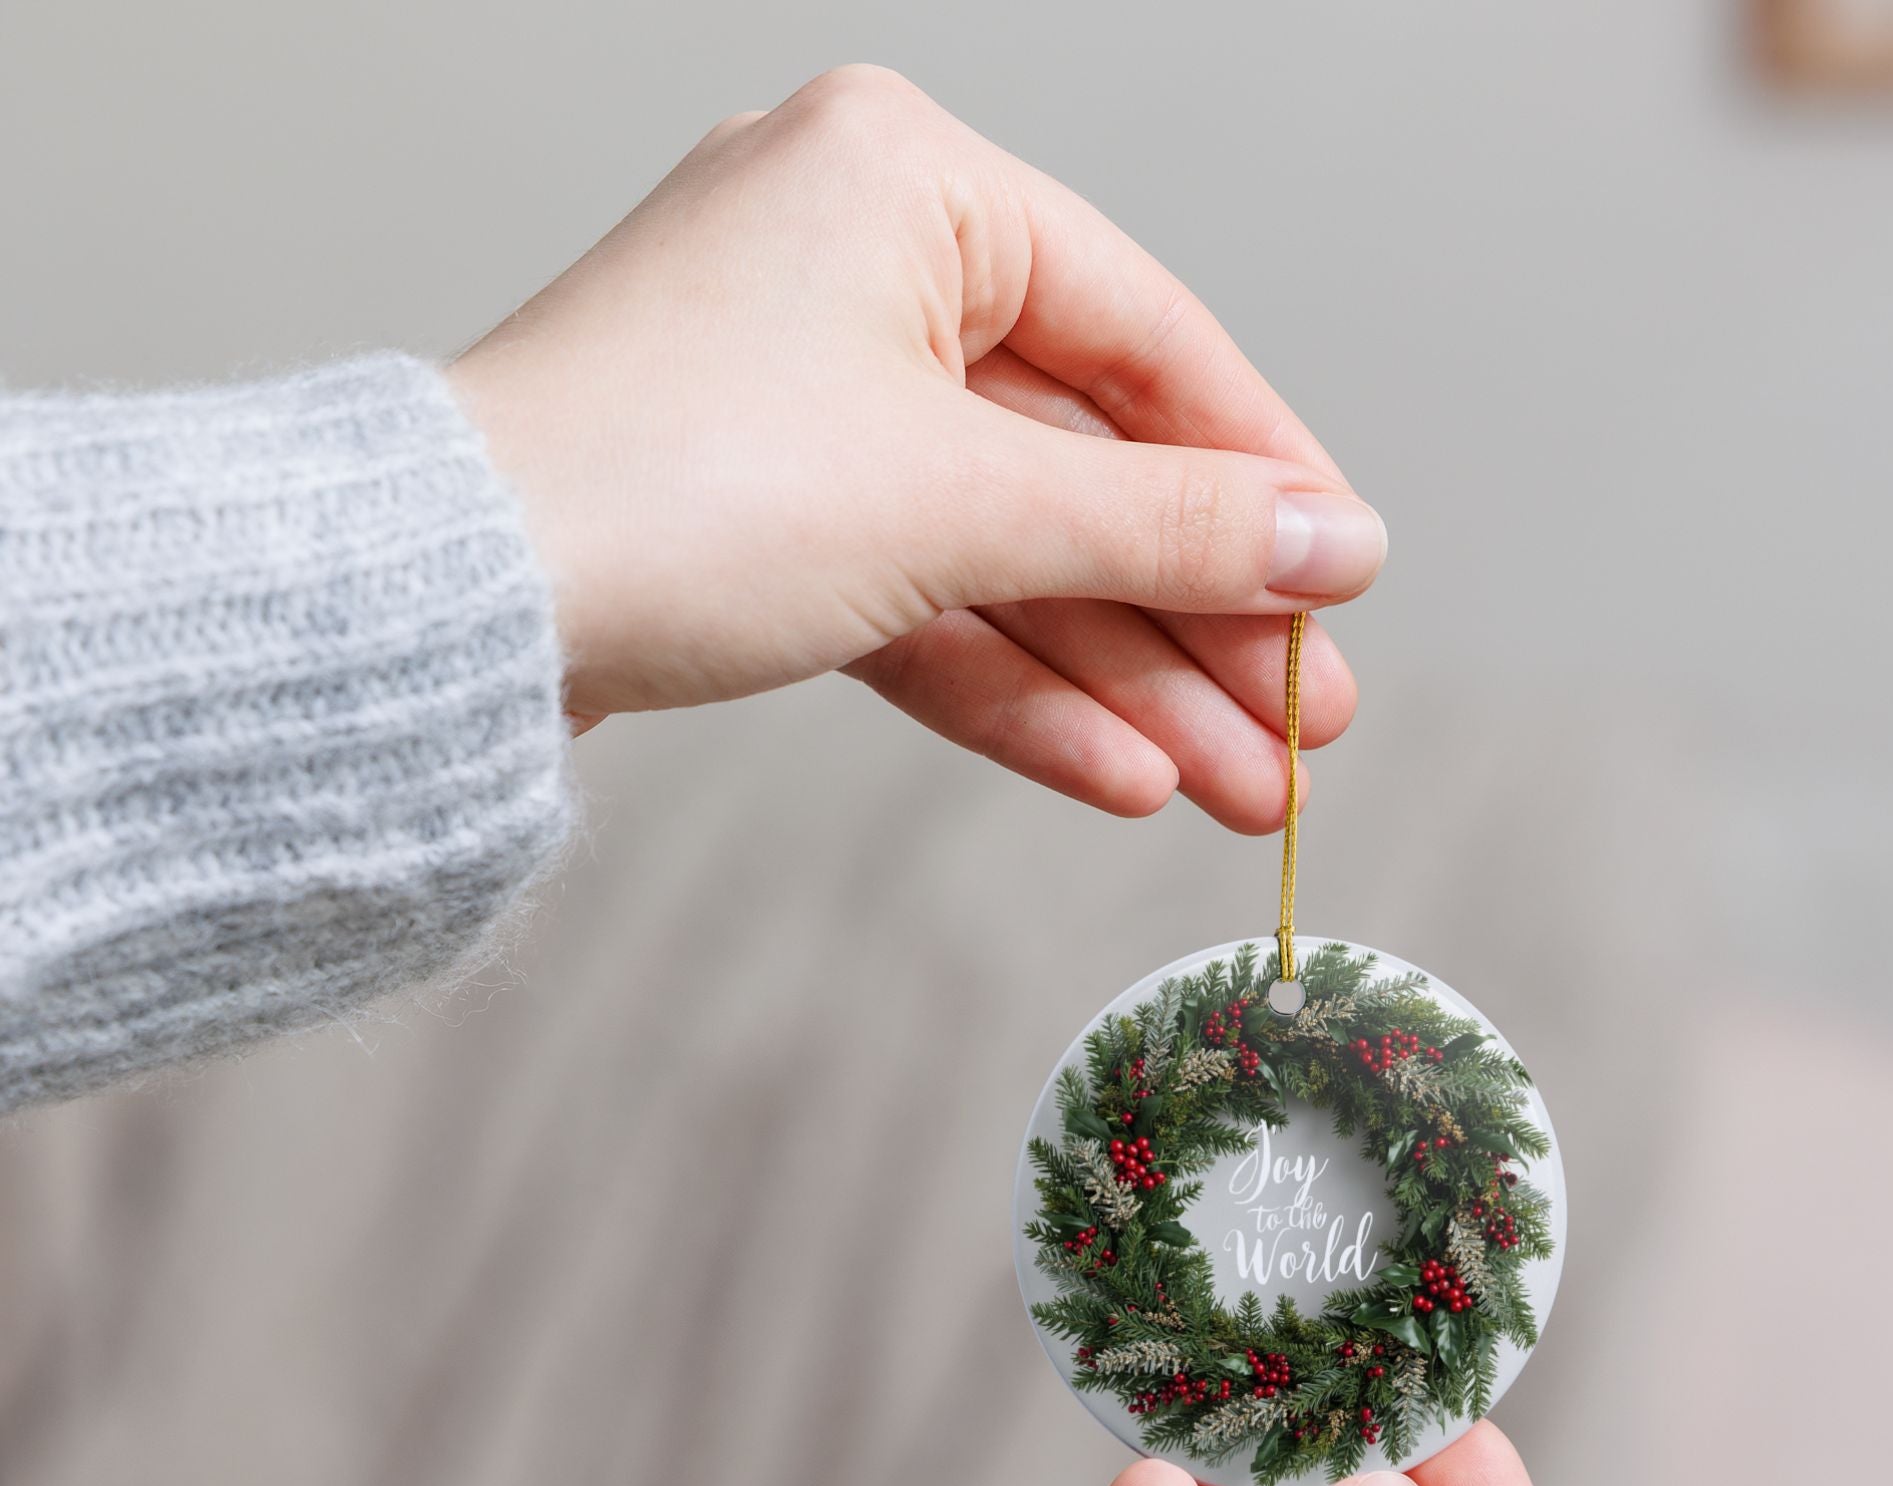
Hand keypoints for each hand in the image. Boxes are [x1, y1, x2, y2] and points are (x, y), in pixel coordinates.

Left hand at [449, 65, 1383, 829]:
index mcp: (904, 185)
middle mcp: (854, 275)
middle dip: (1196, 621)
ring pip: (1007, 558)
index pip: (1144, 338)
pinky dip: (1014, 690)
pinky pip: (922, 603)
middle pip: (1080, 469)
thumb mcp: (962, 502)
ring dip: (1124, 682)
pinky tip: (1121, 775)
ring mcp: (802, 406)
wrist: (445, 616)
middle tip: (1303, 731)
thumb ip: (1164, 526)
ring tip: (1240, 790)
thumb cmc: (673, 486)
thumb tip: (1335, 544)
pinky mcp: (761, 522)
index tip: (1345, 583)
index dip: (1260, 475)